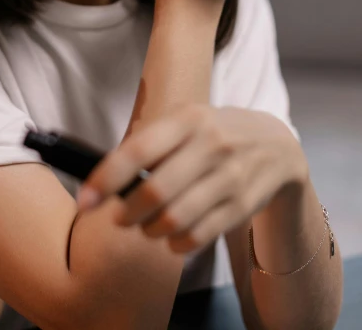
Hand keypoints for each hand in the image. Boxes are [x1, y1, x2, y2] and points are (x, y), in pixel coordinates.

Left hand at [76, 104, 307, 254]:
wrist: (276, 146)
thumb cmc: (214, 133)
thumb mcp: (186, 122)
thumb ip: (150, 144)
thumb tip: (102, 180)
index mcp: (189, 118)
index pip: (138, 151)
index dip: (107, 179)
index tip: (85, 200)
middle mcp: (211, 145)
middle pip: (155, 192)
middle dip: (127, 213)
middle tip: (119, 218)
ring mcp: (230, 177)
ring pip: (174, 220)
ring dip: (149, 231)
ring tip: (145, 226)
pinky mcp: (242, 206)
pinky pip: (197, 237)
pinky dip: (176, 243)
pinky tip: (172, 235)